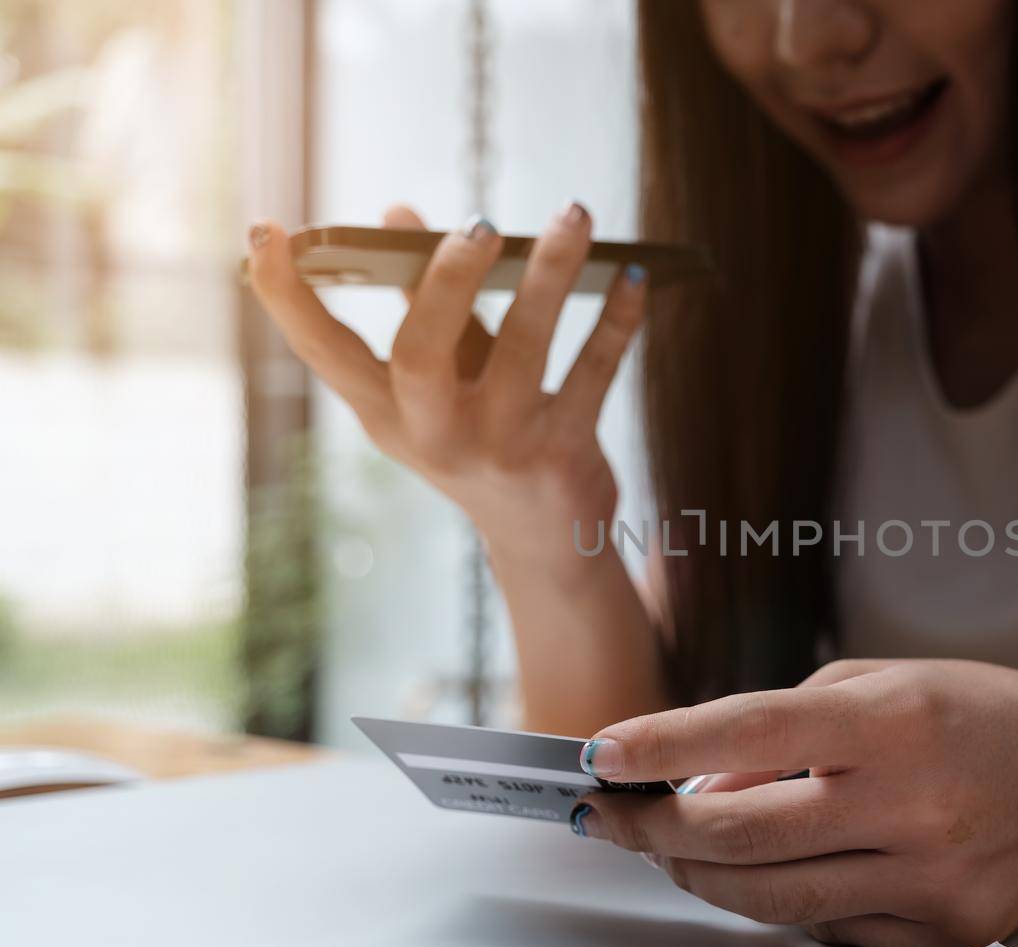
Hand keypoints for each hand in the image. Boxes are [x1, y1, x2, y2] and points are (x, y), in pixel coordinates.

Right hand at [246, 203, 644, 572]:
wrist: (547, 543)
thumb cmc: (485, 441)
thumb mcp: (443, 384)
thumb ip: (429, 303)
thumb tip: (398, 213)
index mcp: (387, 414)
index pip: (321, 352)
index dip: (287, 296)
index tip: (264, 232)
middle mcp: (434, 436)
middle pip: (419, 356)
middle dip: (446, 283)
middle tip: (479, 223)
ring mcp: (500, 449)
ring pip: (522, 353)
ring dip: (550, 278)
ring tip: (572, 216)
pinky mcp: (562, 456)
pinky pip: (593, 375)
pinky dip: (616, 321)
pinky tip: (633, 276)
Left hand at [572, 659, 1017, 946]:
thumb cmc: (975, 715)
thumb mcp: (879, 684)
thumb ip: (786, 729)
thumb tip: (698, 785)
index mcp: (895, 721)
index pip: (752, 732)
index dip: (663, 746)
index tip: (603, 754)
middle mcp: (914, 804)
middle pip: (743, 835)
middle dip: (656, 828)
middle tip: (616, 814)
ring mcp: (931, 881)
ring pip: (773, 899)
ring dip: (701, 875)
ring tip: (672, 849)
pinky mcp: (944, 935)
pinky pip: (828, 930)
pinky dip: (782, 901)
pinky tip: (769, 872)